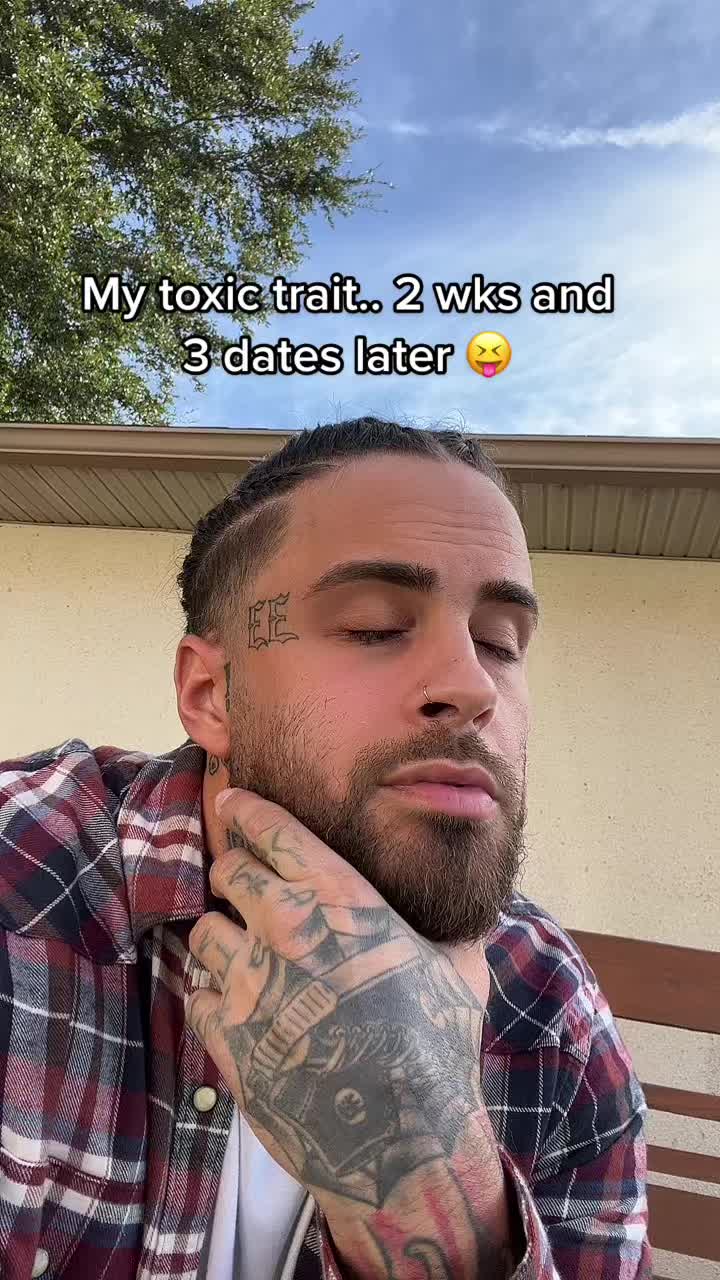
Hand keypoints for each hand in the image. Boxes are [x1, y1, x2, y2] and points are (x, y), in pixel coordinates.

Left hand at [186, 787, 493, 1216]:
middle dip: (233, 876)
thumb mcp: (458, 968)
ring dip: (221, 941)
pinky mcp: (227, 1036)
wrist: (405, 1139)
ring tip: (243, 958)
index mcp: (339, 897)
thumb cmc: (438, 1045)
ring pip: (204, 934)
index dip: (247, 810)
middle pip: (228, 872)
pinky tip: (239, 1011)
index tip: (233, 801)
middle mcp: (286, 926)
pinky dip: (213, 1001)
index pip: (272, 829)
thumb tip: (466, 905)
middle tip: (243, 889)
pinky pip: (197, 999)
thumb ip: (445, 926)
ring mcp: (250, 982)